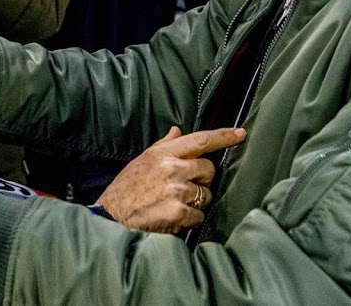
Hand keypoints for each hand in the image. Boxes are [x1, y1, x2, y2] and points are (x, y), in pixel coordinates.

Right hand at [96, 126, 245, 233]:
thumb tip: (178, 131)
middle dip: (203, 179)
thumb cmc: (125, 189)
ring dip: (196, 202)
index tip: (240, 134)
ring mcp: (176, 191)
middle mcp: (172, 168)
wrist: (110, 216)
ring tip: (174, 204)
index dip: (223, 136)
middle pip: (208, 169)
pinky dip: (189, 220)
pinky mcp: (177, 213)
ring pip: (205, 195)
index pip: (200, 140)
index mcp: (163, 153)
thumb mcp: (141, 161)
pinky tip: (173, 217)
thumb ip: (163, 146)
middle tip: (186, 187)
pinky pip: (198, 216)